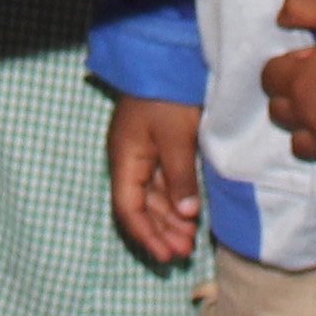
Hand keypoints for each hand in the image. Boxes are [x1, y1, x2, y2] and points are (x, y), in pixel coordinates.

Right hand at [106, 93, 203, 266]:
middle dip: (161, 232)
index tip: (166, 256)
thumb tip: (186, 215)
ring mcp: (144, 154)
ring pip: (153, 197)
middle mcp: (130, 161)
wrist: (166, 59)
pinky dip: (176, 201)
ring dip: (170, 219)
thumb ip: (180, 178)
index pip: (128, 208)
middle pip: (141, 207)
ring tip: (190, 239)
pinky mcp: (159, 147)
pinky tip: (190, 214)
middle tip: (184, 252)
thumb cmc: (166, 96)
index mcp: (125, 159)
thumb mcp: (175, 137)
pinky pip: (164, 183)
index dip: (145, 235)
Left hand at [264, 0, 315, 180]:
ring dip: (306, 128)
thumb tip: (280, 20)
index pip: (268, 78)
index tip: (307, 58)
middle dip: (291, 94)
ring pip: (300, 145)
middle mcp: (311, 118)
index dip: (286, 64)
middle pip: (279, 112)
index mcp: (300, 83)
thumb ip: (299, 7)